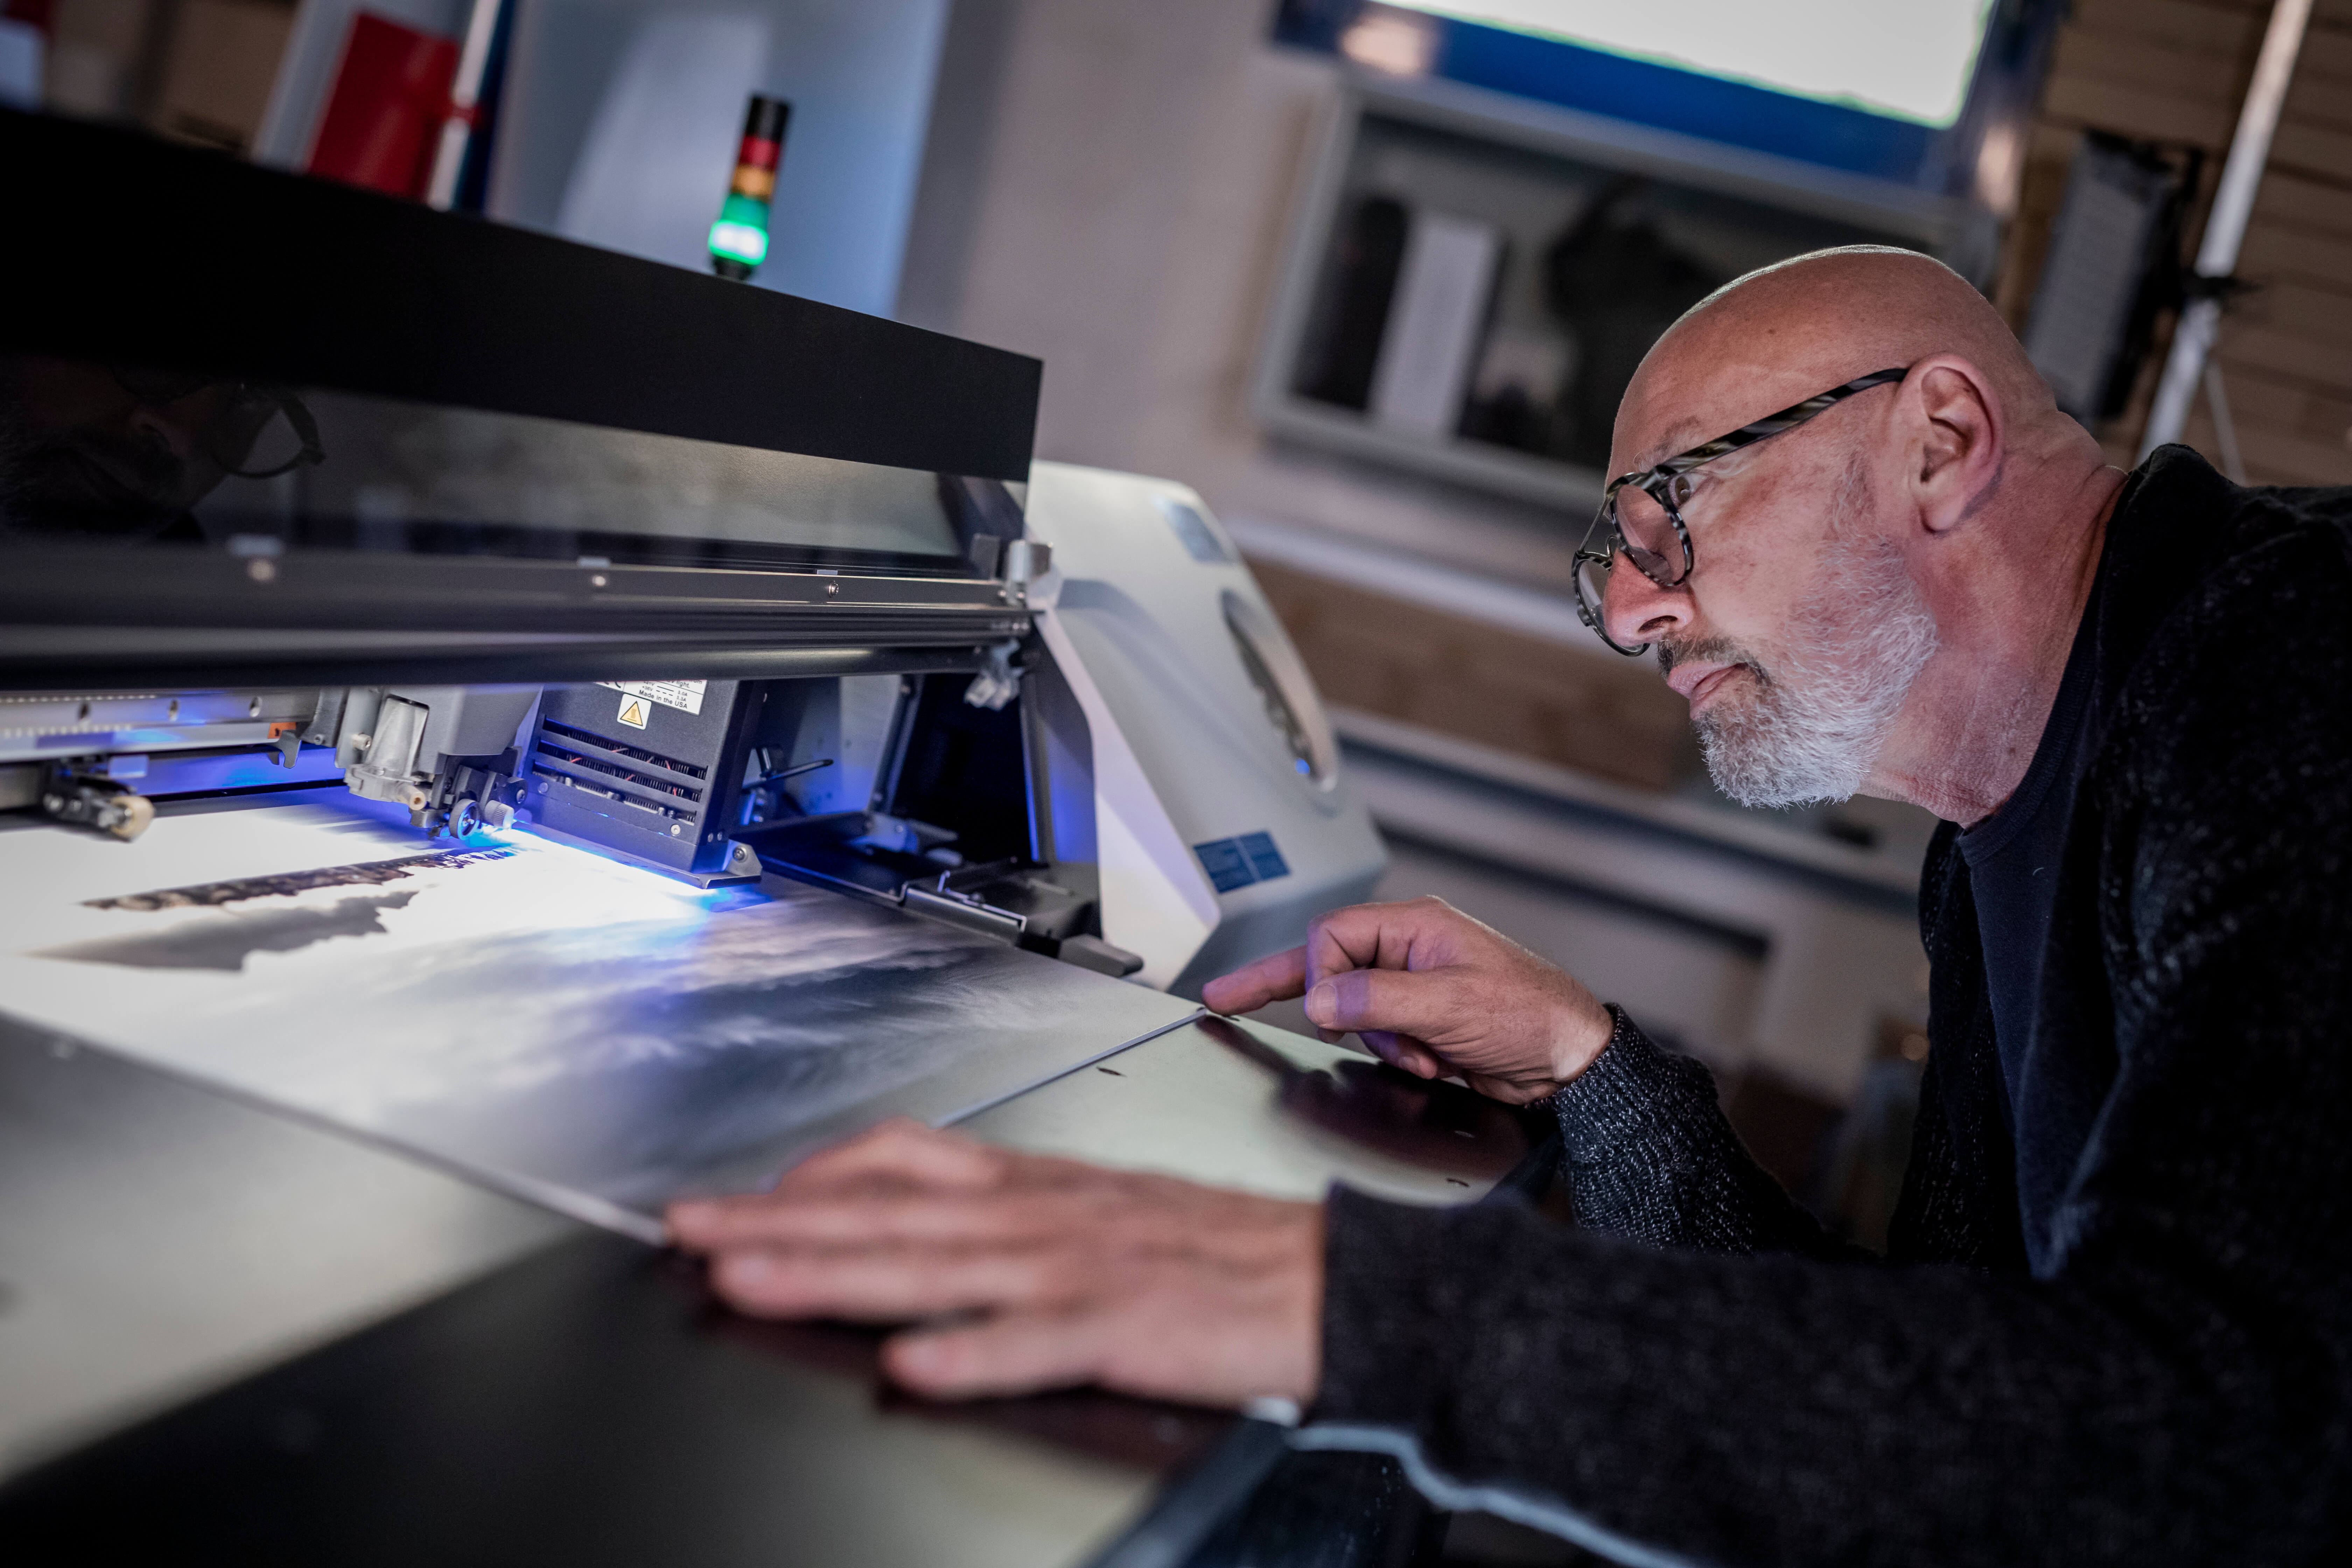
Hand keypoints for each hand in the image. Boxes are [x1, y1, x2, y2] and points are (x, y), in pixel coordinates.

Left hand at [667, 1119, 1321, 1406]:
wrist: (1323, 1277)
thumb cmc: (1212, 1248)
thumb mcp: (1096, 1209)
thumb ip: (1007, 1215)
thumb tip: (918, 1219)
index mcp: (1034, 1188)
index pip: (901, 1163)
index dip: (808, 1177)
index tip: (733, 1196)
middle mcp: (1040, 1217)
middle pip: (887, 1215)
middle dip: (777, 1222)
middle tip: (687, 1228)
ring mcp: (1078, 1270)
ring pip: (935, 1268)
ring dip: (836, 1273)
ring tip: (750, 1280)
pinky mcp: (1123, 1325)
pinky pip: (1035, 1342)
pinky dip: (971, 1354)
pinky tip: (911, 1368)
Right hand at [1202, 895, 1612, 1104]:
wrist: (1568, 1062)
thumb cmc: (1532, 1015)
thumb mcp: (1449, 1004)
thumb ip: (1377, 999)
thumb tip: (1318, 998)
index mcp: (1417, 925)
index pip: (1334, 932)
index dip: (1320, 972)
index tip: (1326, 1010)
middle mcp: (1411, 949)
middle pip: (1336, 967)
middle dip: (1339, 1008)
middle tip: (1297, 1021)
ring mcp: (1416, 986)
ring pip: (1356, 1010)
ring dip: (1384, 1042)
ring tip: (1423, 1055)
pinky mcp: (1422, 1021)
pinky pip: (1381, 1035)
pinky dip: (1399, 1055)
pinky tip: (1432, 1062)